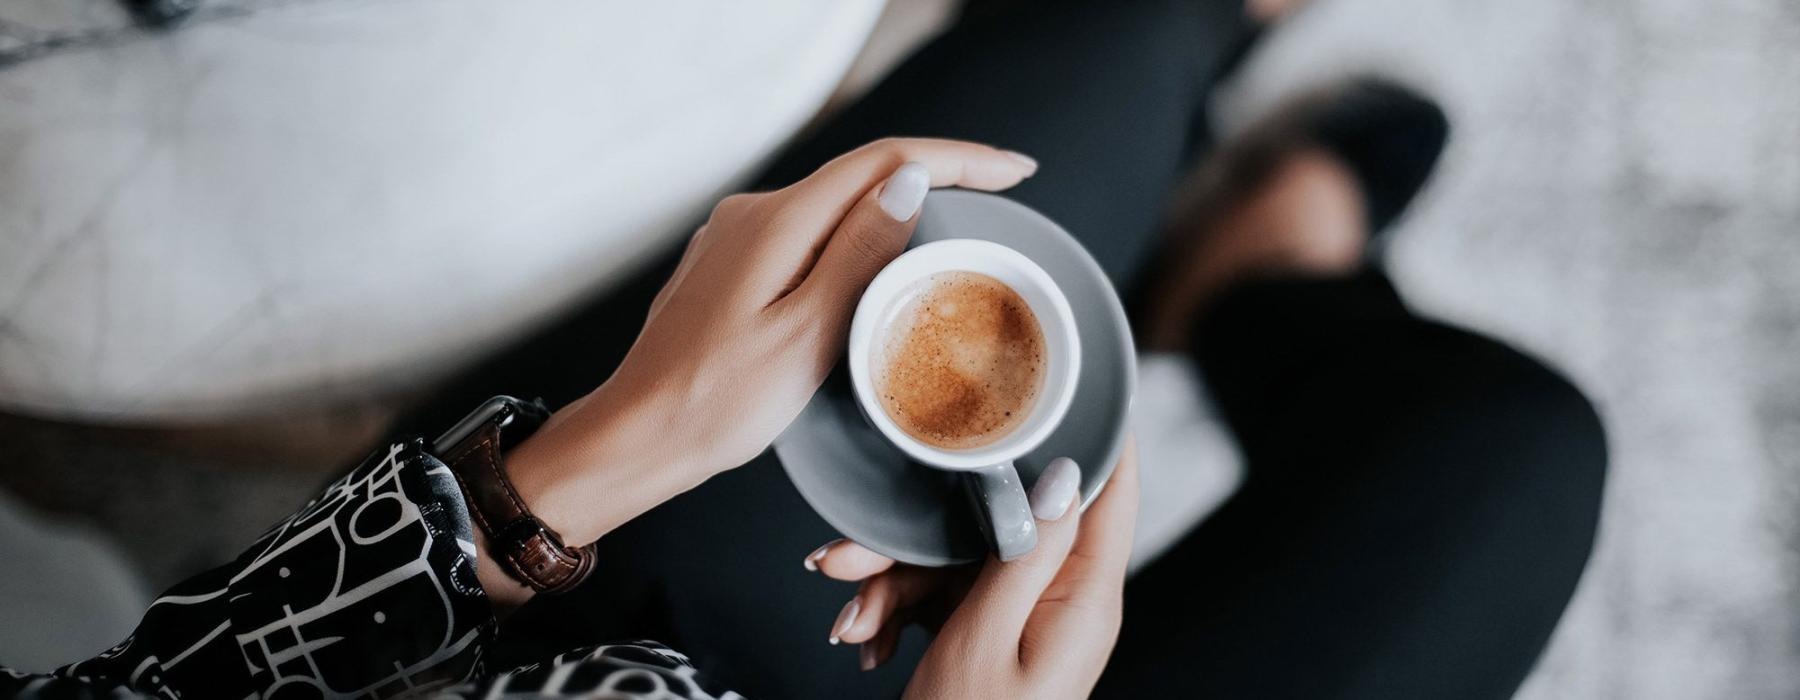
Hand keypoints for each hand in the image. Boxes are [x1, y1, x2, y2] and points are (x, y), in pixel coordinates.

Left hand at [477, 139, 1036, 606]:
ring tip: (959, 219)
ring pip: (835, 204)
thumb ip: (859, 253)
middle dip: (938, 174)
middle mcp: (753, 214)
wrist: (639, 435)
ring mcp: (737, 238)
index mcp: (776, 223)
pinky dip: (857, 234)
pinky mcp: (732, 266)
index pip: (884, 163)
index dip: (958, 159)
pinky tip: (882, 257)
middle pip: (861, 175)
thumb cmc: (717, 401)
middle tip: (1003, 191)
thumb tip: (909, 183)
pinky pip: (809, 232)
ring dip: (898, 204)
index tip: (1014, 171)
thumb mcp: (808, 334)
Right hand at [809, 440, 1139, 698]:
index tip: (1077, 372)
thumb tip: (1063, 474)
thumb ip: (1022, 552)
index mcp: (1085, 599)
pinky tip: (865, 638)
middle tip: (853, 555)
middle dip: (923, 535)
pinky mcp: (995, 631)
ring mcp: (1028, 615)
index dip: (1098, 427)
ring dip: (895, 582)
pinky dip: (899, 609)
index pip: (1110, 491)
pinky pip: (946, 592)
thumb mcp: (987, 639)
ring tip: (849, 614)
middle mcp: (1064, 600)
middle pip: (1006, 523)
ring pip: (961, 556)